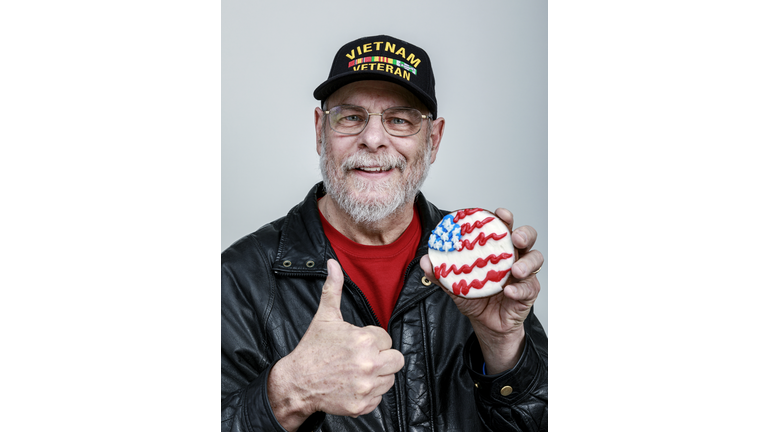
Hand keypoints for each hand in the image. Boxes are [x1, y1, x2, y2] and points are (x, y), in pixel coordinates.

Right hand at [268, 259, 404, 430]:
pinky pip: (379, 398)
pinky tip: (353, 385)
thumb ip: (334, 289)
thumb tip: (333, 263)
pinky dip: (369, 394)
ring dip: (378, 376)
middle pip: (397, 360)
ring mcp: (366, 386)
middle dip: (383, 358)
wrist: (297, 381)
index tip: (357, 344)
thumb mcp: (325, 317)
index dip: (373, 341)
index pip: (386, 339)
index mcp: (364, 340)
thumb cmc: (313, 349)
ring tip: (356, 371)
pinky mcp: (362, 404)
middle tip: (363, 359)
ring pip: (390, 380)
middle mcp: (369, 363)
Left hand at [419, 208, 542, 373]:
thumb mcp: (455, 285)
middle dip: (524, 234)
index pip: (504, 228)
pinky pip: (529, 287)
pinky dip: (520, 289)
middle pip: (528, 237)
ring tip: (515, 270)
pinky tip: (509, 292)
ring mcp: (524, 274)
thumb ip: (441, 273)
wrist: (486, 324)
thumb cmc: (476, 298)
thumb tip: (425, 260)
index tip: (500, 214)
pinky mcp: (528, 292)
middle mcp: (514, 257)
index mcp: (497, 249)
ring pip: (535, 259)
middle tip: (515, 238)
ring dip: (526, 263)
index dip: (505, 218)